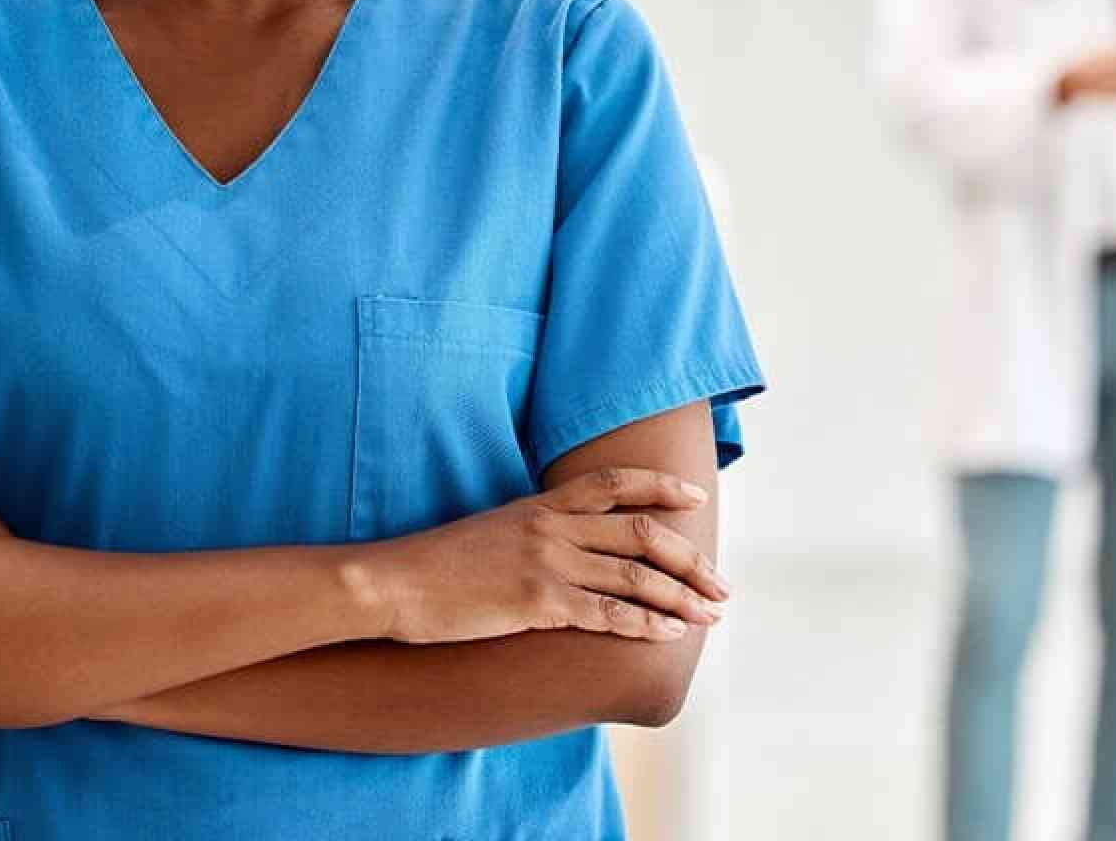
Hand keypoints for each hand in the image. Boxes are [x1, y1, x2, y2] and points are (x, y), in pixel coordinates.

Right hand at [357, 466, 728, 645]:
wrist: (396, 583)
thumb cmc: (439, 564)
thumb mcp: (494, 532)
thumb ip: (536, 531)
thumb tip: (571, 547)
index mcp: (540, 504)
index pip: (613, 483)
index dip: (660, 486)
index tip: (694, 496)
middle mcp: (551, 527)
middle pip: (640, 531)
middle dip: (688, 558)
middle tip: (720, 584)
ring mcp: (546, 563)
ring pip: (634, 574)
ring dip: (681, 595)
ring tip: (710, 613)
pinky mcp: (537, 603)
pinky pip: (607, 612)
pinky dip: (646, 623)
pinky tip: (669, 633)